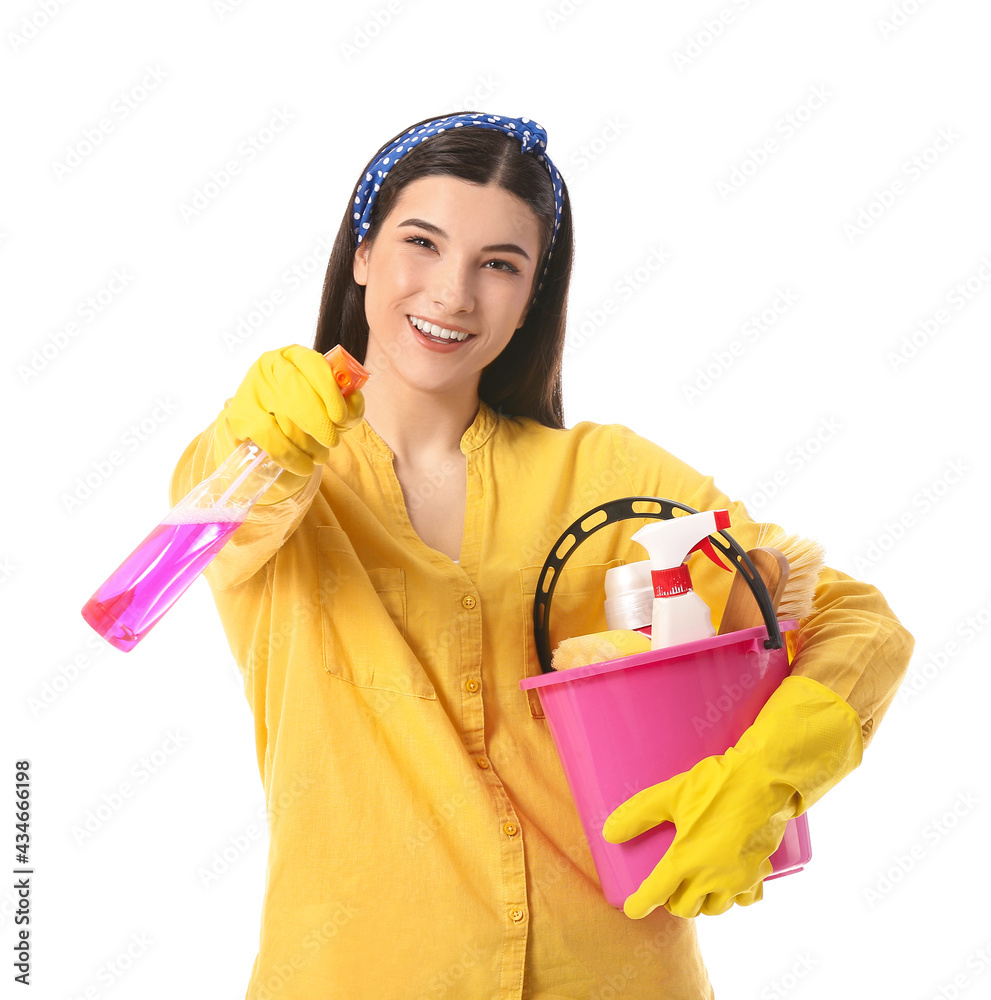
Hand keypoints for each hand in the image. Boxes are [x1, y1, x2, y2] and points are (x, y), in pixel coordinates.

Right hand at [215, 345, 364, 476]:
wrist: (267, 436)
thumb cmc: (306, 415)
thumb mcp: (330, 407)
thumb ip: (347, 404)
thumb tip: (354, 400)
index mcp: (295, 355)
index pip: (313, 365)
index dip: (330, 391)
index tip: (341, 417)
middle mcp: (269, 366)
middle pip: (297, 392)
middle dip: (319, 423)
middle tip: (332, 442)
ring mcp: (251, 389)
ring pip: (286, 418)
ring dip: (309, 444)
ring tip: (320, 456)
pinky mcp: (240, 416)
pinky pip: (271, 438)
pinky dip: (292, 456)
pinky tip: (304, 466)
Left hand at [602, 674, 862, 918]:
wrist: (766, 780)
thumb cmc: (717, 785)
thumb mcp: (671, 794)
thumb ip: (639, 814)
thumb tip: (609, 831)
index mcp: (687, 860)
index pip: (656, 894)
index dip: (640, 905)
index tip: (631, 909)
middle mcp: (712, 877)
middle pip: (685, 908)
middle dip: (671, 901)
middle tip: (665, 884)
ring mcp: (738, 879)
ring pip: (714, 909)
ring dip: (700, 902)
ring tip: (692, 885)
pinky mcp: (759, 873)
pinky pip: (743, 900)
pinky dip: (732, 898)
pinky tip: (726, 884)